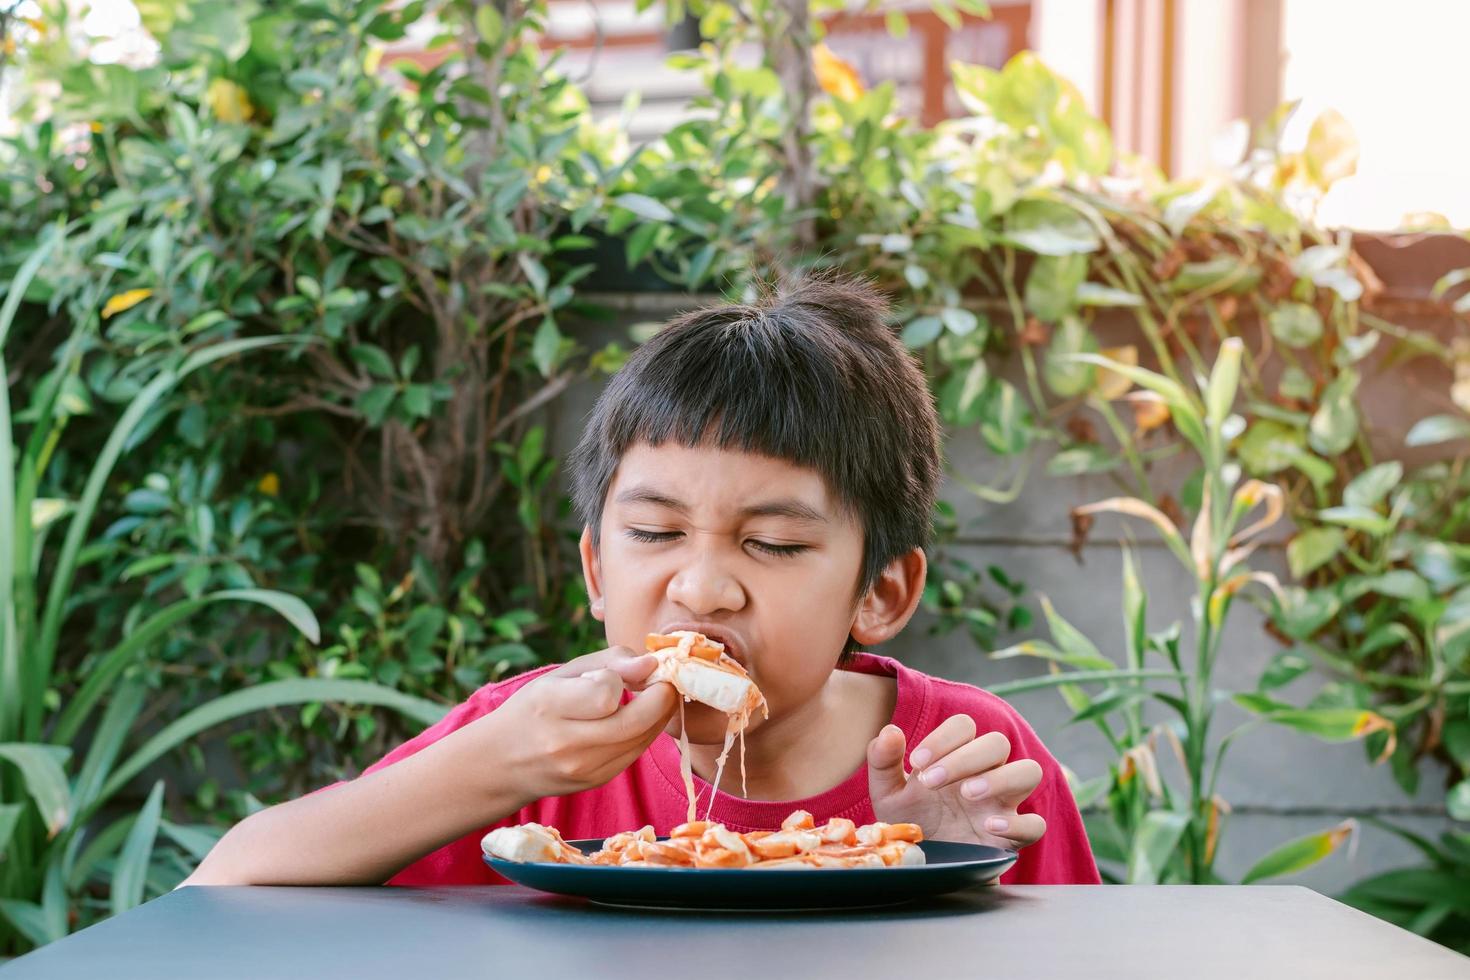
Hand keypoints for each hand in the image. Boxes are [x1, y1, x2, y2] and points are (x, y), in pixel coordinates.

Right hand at [485, 646, 677, 803]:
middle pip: (635, 721)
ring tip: (651, 695)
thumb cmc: (533, 708)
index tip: (621, 671)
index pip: (605, 692)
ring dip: (658, 714)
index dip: (620, 677)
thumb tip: (651, 663)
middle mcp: (566, 743)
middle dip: (661, 696)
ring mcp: (583, 768)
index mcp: (550, 706)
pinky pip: (636, 753)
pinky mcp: (596, 781)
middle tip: (662, 680)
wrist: (501, 763)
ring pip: (643, 738)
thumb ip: (608, 661)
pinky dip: (646, 732)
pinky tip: (636, 719)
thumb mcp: (560, 674)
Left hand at [867, 715, 1045, 850]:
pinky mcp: (1013, 839)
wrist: (922, 865)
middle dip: (965, 757)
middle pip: (997, 743)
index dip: (943, 738)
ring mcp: (1003, 804)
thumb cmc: (911, 821)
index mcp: (957, 757)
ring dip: (999, 778)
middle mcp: (985, 774)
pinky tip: (989, 825)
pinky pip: (1035, 825)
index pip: (964, 726)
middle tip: (931, 781)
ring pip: (1028, 771)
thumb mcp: (888, 793)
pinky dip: (1018, 823)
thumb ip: (883, 761)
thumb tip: (889, 730)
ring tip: (966, 793)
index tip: (916, 762)